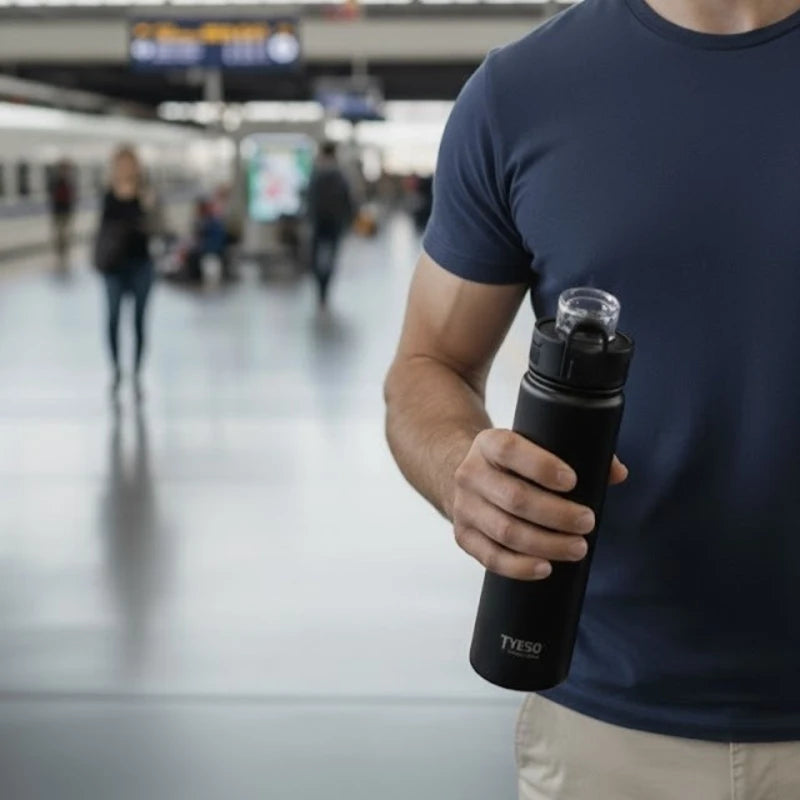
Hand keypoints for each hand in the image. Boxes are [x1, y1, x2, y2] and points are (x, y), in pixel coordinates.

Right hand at [452, 429, 627, 580]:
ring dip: (546, 544)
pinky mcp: (463, 536)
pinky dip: (519, 567)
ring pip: (505, 531)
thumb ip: (579, 453)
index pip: (510, 450)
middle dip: (557, 514)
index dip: (542, 466)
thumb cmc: (514, 463)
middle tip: (587, 522)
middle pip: (514, 498)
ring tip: (578, 548)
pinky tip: (545, 567)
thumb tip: (617, 473)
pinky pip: (490, 557)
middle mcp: (470, 474)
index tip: (573, 481)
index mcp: (489, 443)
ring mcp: (463, 507)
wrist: (469, 476)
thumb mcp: (534, 446)